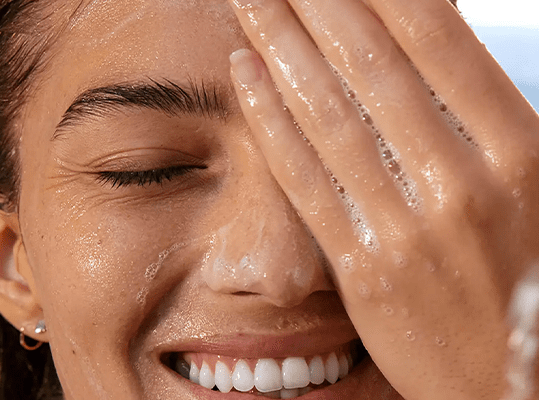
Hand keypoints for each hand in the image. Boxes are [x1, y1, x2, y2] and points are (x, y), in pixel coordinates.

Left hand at [227, 0, 538, 398]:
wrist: (520, 384)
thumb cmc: (532, 277)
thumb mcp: (534, 185)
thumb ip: (483, 118)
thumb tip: (431, 49)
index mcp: (518, 149)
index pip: (436, 37)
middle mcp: (462, 181)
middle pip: (372, 64)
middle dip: (317, 3)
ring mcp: (407, 227)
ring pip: (331, 114)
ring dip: (281, 45)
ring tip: (251, 1)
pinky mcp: (364, 267)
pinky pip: (307, 180)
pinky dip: (271, 120)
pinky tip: (244, 73)